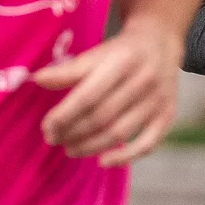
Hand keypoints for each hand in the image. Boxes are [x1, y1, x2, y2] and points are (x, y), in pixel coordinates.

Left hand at [34, 22, 182, 165]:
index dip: (65, 115)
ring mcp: (157, 101)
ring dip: (91, 146)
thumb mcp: (96, 54)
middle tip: (54, 140)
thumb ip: (69, 70)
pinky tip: (103, 161)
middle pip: (102, 117)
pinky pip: (147, 144)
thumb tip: (37, 80)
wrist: (161, 43)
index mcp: (122, 62)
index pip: (88, 96)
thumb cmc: (121, 52)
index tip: (47, 127)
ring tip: (70, 149)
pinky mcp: (167, 116)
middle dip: (73, 132)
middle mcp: (143, 81)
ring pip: (120, 133)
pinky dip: (125, 157)